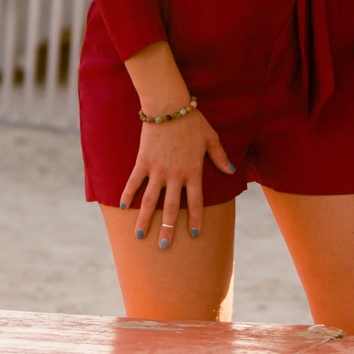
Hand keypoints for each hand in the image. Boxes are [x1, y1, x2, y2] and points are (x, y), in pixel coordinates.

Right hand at [118, 106, 233, 248]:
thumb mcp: (211, 138)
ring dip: (145, 220)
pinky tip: (122, 208)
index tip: (193, 235)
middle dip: (168, 229)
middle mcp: (175, 175)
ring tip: (140, 236)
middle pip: (171, 208)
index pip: (196, 202)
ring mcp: (157, 170)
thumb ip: (219, 156)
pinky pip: (134, 182)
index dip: (195, 220)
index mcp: (193, 171)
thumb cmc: (192, 120)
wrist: (169, 106)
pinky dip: (127, 195)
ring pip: (150, 201)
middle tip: (164, 247)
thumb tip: (230, 170)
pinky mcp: (143, 161)